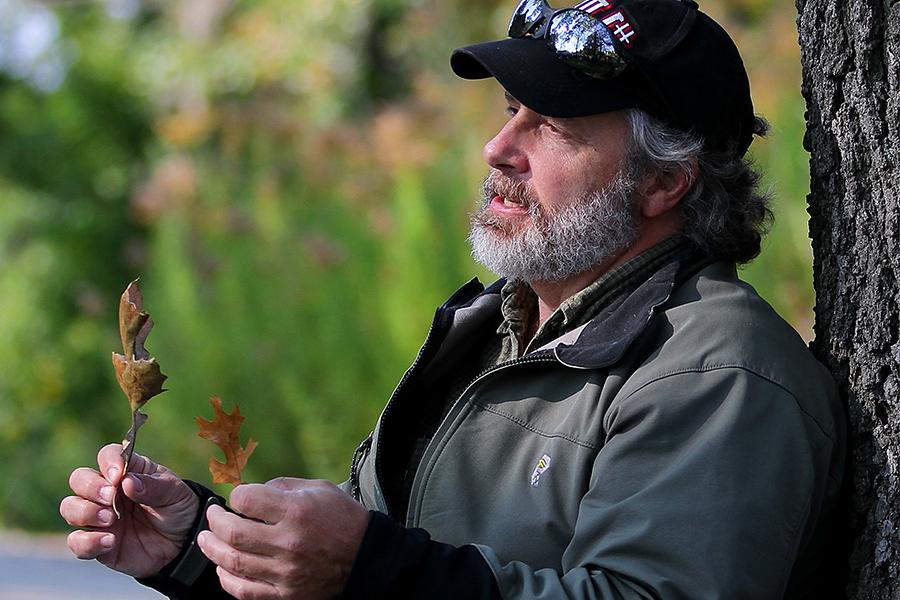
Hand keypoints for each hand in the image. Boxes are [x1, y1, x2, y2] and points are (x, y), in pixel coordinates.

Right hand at [60, 443, 198, 576]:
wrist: (182, 543)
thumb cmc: (177, 509)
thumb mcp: (175, 494)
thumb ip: (154, 487)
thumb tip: (128, 482)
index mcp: (127, 471)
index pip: (107, 455)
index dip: (109, 462)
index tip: (118, 476)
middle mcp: (107, 491)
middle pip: (79, 478)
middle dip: (90, 487)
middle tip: (110, 498)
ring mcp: (99, 517)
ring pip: (69, 507)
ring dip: (84, 512)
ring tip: (111, 519)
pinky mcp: (97, 543)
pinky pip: (76, 542)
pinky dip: (87, 542)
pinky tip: (110, 542)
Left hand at [197, 478, 370, 599]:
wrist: (366, 557)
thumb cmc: (342, 518)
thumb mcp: (318, 489)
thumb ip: (282, 486)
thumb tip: (251, 492)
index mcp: (297, 511)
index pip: (247, 500)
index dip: (236, 496)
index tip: (237, 498)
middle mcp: (289, 542)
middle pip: (234, 532)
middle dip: (215, 521)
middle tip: (212, 516)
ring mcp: (286, 572)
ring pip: (233, 562)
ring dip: (212, 549)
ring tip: (206, 540)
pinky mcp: (286, 594)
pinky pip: (245, 590)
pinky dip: (227, 580)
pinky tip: (222, 569)